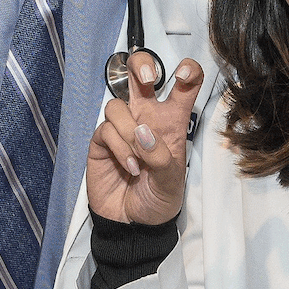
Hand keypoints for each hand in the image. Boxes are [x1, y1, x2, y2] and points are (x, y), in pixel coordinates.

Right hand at [88, 56, 205, 224]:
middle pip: (139, 74)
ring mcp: (121, 128)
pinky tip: (129, 166)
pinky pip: (105, 129)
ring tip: (139, 159)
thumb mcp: (172, 182)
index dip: (187, 71)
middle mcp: (146, 118)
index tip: (184, 73)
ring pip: (117, 104)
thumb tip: (144, 133)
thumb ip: (163, 158)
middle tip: (148, 81)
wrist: (135, 223)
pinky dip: (119, 147)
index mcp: (171, 122)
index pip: (183, 87)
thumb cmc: (159, 198)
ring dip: (129, 129)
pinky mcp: (101, 142)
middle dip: (141, 65)